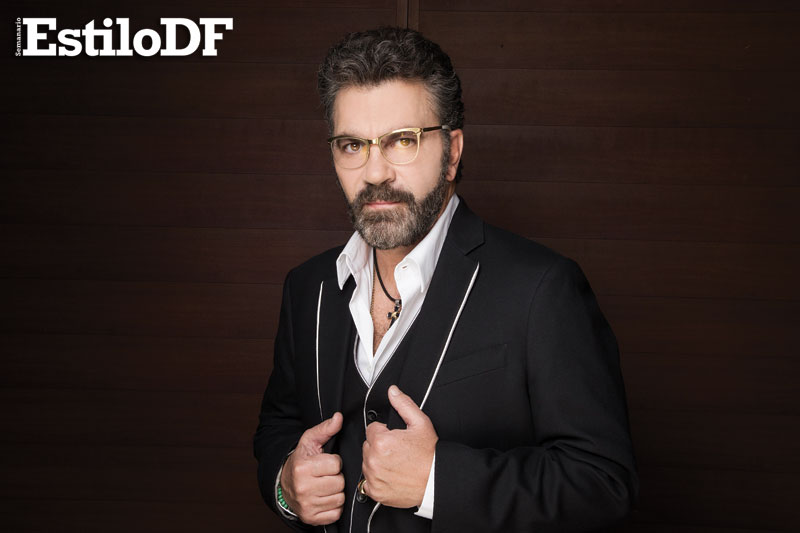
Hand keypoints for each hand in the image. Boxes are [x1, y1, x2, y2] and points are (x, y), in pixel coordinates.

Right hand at [281, 413, 344, 525]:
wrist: (284, 485)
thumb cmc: (300, 461)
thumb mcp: (309, 442)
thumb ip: (325, 429)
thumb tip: (339, 417)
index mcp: (303, 467)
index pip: (336, 464)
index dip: (333, 462)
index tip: (325, 463)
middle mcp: (303, 488)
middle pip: (339, 482)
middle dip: (336, 477)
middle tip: (325, 475)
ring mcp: (307, 505)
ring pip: (339, 498)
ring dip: (336, 492)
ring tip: (325, 486)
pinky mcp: (311, 518)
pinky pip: (336, 513)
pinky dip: (333, 507)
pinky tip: (324, 498)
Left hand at [361, 385, 437, 507]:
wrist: (436, 482)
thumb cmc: (430, 455)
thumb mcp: (420, 424)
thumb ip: (403, 404)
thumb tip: (393, 391)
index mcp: (382, 442)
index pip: (372, 429)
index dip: (384, 432)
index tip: (395, 438)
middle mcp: (374, 460)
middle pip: (368, 445)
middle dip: (379, 446)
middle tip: (397, 451)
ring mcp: (374, 477)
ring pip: (366, 462)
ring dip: (377, 461)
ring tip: (396, 463)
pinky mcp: (376, 492)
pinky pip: (367, 481)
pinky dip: (377, 479)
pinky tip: (392, 475)